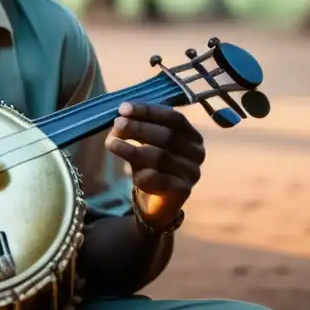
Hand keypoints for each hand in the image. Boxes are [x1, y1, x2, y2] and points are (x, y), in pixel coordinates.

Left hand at [105, 102, 205, 229]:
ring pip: (161, 156)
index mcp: (191, 135)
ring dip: (133, 149)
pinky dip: (143, 175)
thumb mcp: (145, 142)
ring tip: (112, 143)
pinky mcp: (183, 191)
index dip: (148, 111)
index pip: (173, 117)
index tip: (123, 108)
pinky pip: (160, 180)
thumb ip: (137, 127)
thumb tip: (120, 119)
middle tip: (117, 124)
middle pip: (167, 135)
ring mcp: (192, 172)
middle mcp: (196, 152)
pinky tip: (133, 173)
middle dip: (138, 128)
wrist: (157, 200)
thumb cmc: (151, 164)